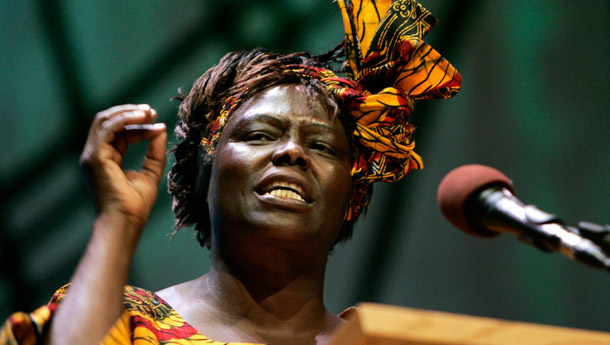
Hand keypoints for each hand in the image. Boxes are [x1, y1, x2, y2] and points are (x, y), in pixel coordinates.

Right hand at [80, 104, 166, 234]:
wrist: (126, 221)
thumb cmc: (136, 205)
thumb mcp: (151, 171)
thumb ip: (155, 151)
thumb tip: (160, 128)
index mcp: (107, 158)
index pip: (120, 133)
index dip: (139, 125)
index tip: (159, 123)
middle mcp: (96, 154)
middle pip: (108, 122)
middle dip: (131, 113)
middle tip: (152, 111)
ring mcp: (92, 155)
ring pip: (105, 120)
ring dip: (128, 112)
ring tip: (148, 112)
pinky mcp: (94, 157)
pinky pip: (107, 129)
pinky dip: (125, 119)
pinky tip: (142, 118)